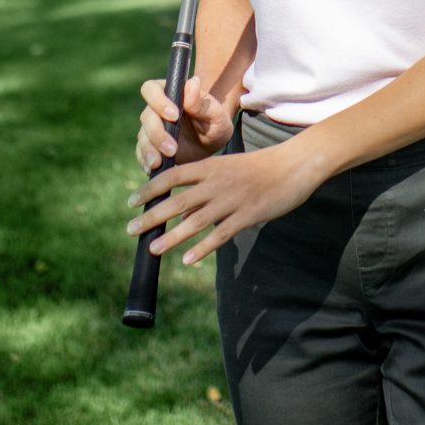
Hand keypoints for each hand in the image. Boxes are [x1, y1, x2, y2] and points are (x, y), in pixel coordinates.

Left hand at [126, 136, 326, 266]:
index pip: (172, 177)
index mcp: (211, 167)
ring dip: (172, 237)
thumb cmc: (261, 167)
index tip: (131, 201)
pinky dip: (203, 248)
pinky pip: (221, 235)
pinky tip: (188, 260)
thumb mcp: (229, 167)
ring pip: (196, 221)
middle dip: (152, 216)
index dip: (150, 188)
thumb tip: (183, 207)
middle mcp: (217, 183)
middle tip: (130, 229)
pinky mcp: (247, 216)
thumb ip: (207, 183)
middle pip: (178, 201)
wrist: (294, 165)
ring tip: (152, 249)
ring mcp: (232, 200)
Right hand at [134, 75, 235, 175]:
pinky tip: (153, 169)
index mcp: (170, 93)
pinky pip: (141, 154)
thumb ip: (202, 102)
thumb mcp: (216, 114)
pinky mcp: (150, 147)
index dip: (158, 100)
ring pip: (142, 137)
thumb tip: (193, 82)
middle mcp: (156, 110)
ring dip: (149, 150)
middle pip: (146, 116)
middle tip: (172, 149)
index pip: (152, 89)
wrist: (212, 144)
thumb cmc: (215, 123)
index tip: (175, 115)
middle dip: (157, 133)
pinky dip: (145, 161)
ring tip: (159, 163)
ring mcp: (151, 129)